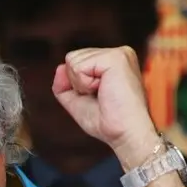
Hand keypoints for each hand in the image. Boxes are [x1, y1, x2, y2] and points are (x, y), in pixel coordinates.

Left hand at [52, 46, 159, 168]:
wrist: (126, 133)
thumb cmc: (108, 122)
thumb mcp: (78, 102)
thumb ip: (65, 85)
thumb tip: (60, 67)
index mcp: (112, 62)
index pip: (76, 62)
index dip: (77, 85)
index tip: (100, 98)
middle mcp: (118, 53)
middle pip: (72, 58)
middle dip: (78, 83)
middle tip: (101, 97)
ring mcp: (119, 53)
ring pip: (72, 61)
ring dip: (82, 85)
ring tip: (104, 94)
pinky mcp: (116, 57)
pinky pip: (78, 67)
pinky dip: (85, 84)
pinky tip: (105, 91)